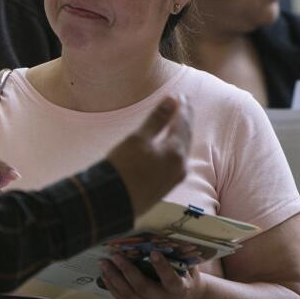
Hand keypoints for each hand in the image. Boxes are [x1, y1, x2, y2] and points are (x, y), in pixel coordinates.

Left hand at [98, 251, 203, 298]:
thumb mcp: (187, 267)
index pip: (170, 279)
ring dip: (114, 277)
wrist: (183, 298)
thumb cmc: (184, 276)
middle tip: (116, 255)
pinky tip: (104, 274)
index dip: (162, 267)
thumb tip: (163, 237)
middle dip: (128, 270)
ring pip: (129, 294)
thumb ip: (177, 257)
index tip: (154, 252)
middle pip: (143, 287)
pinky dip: (112, 286)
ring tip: (104, 262)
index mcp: (178, 289)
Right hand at [107, 95, 191, 214]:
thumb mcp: (138, 138)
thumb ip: (157, 119)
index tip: (182, 96)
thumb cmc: (123, 167)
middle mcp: (180, 167)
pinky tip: (170, 145)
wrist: (112, 202)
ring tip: (178, 122)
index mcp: (176, 152)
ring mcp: (174, 179)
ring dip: (181, 134)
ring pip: (182, 150)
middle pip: (186, 137)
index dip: (182, 108)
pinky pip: (176, 161)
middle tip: (183, 105)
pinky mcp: (165, 187)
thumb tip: (172, 99)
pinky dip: (175, 148)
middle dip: (185, 120)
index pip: (183, 124)